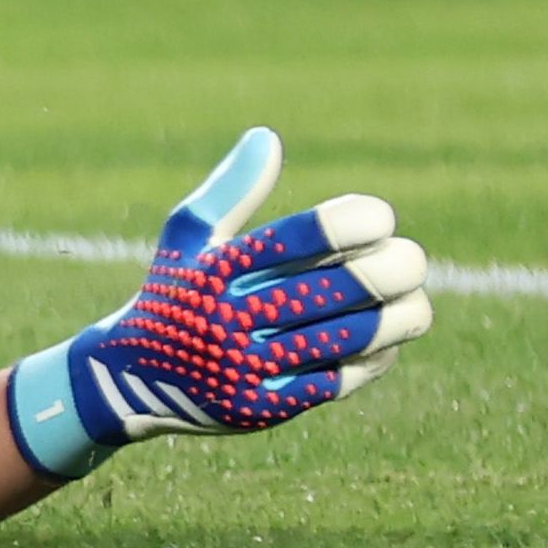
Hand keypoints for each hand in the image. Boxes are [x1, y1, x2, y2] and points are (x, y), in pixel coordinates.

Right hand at [7, 129, 428, 481]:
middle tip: (412, 258)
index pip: (293, 240)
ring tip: (418, 297)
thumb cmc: (175, 293)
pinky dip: (372, 358)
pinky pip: (333, 382)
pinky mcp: (261, 409)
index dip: (348, 224)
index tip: (380, 216)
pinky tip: (392, 338)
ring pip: (343, 340)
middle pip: (330, 292)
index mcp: (214, 270)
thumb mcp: (188, 237)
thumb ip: (229, 189)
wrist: (129, 379)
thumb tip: (268, 137)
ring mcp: (246, 368)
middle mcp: (228, 319)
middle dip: (386, 271)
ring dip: (394, 317)